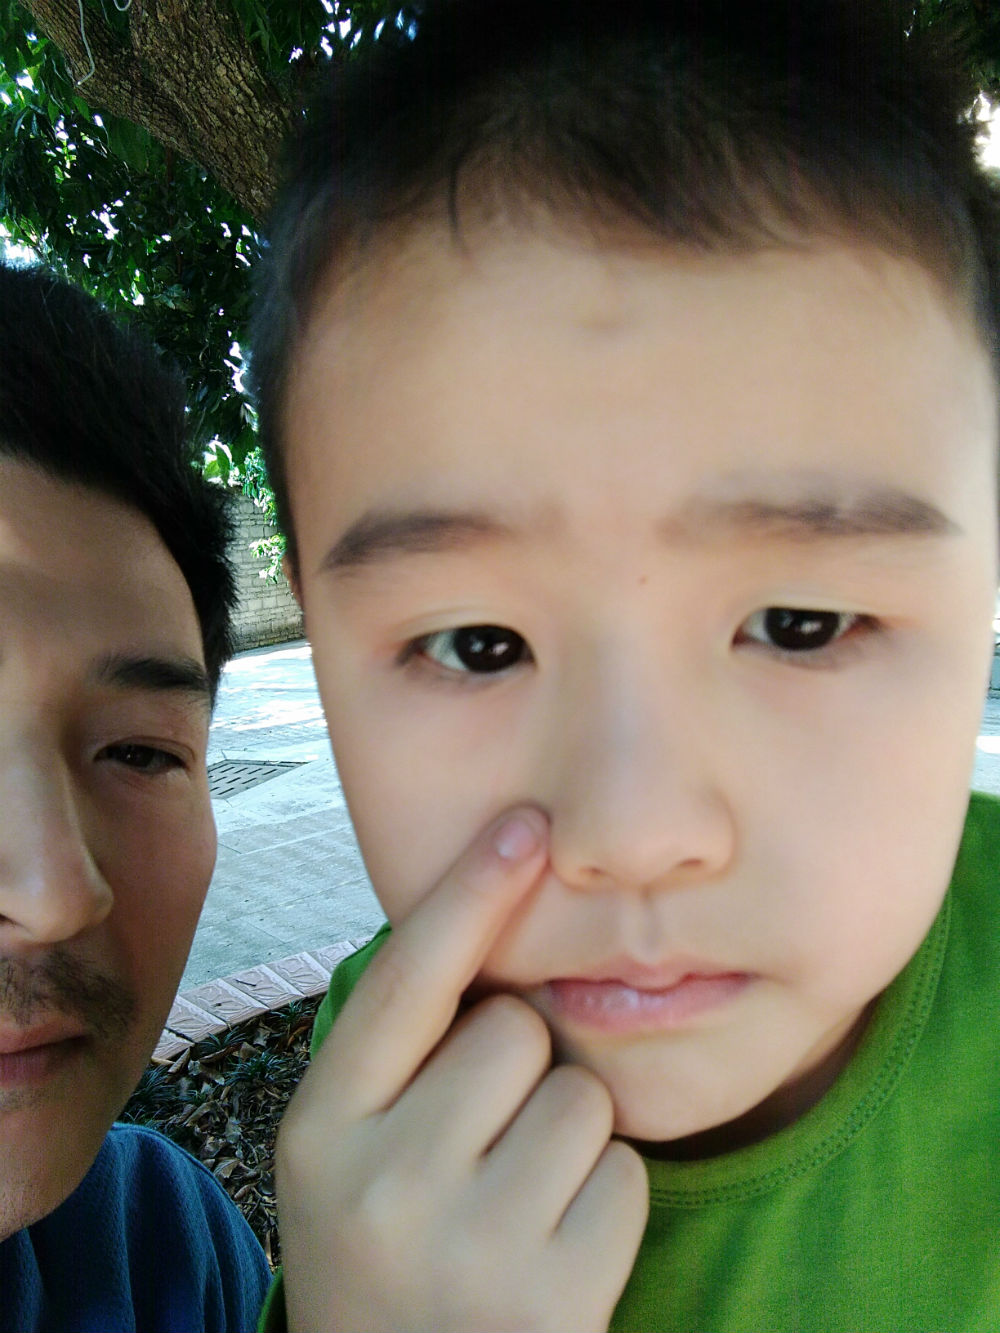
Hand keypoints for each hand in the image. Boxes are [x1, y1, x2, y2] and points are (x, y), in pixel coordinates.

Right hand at [276, 807, 648, 1332]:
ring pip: (581, 1095)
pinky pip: (627, 1173)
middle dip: (521, 1067)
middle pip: (514, 1031)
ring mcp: (469, 1247)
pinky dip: (606, 1199)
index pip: (405, 982)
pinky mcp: (555, 1302)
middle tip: (482, 1145)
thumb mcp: (346, 1156)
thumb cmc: (385, 1249)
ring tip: (516, 1203)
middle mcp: (383, 1184)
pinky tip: (554, 1251)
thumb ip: (396, 1058)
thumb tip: (486, 919)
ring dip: (568, 1134)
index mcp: (320, 1131)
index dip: (468, 893)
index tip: (525, 826)